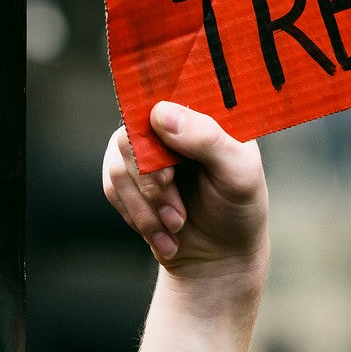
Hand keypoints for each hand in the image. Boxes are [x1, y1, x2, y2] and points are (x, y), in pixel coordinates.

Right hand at [102, 101, 265, 280]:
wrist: (220, 256)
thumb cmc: (239, 208)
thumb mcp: (238, 173)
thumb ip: (207, 139)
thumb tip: (160, 113)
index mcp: (200, 112)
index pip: (164, 95)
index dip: (156, 124)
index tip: (169, 167)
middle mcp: (167, 125)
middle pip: (132, 134)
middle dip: (152, 183)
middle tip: (178, 213)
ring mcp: (144, 151)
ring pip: (117, 167)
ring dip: (146, 207)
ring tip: (177, 226)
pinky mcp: (128, 178)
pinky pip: (112, 189)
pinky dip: (137, 217)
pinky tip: (163, 235)